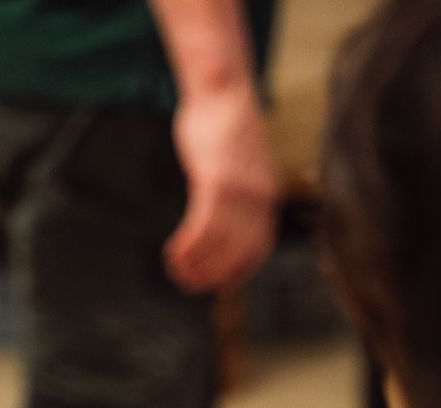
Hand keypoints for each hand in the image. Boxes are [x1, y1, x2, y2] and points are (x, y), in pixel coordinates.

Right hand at [165, 84, 277, 291]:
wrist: (223, 89)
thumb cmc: (227, 127)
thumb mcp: (244, 166)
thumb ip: (241, 196)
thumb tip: (228, 222)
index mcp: (267, 197)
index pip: (258, 250)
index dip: (237, 273)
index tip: (218, 286)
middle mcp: (259, 198)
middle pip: (236, 252)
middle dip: (211, 275)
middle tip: (188, 285)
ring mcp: (239, 190)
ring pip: (217, 242)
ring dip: (194, 262)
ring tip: (175, 270)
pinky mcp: (216, 179)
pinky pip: (202, 225)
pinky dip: (187, 244)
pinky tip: (173, 251)